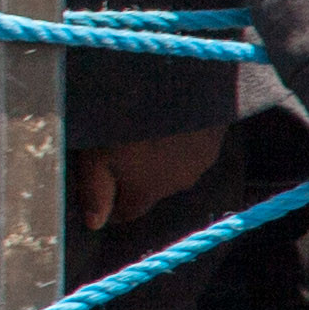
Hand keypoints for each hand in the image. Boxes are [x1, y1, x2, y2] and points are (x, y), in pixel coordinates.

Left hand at [70, 121, 224, 238]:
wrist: (179, 85)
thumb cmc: (127, 123)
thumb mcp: (97, 156)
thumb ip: (95, 191)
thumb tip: (95, 224)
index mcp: (146, 193)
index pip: (127, 213)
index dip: (111, 206)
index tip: (100, 194)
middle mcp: (177, 184)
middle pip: (150, 190)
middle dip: (135, 180)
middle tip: (117, 154)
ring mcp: (200, 161)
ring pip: (172, 168)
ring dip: (158, 158)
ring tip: (141, 132)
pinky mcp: (213, 137)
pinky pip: (189, 145)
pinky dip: (177, 139)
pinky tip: (165, 119)